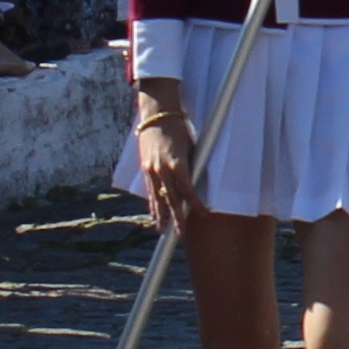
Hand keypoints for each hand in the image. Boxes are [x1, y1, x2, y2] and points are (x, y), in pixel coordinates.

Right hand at [135, 103, 199, 234]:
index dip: (195, 204)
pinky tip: (154, 213)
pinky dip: (152, 202)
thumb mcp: (190, 147)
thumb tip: (196, 184)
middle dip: (176, 218)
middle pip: (170, 199)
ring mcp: (151, 168)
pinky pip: (149, 189)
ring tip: (161, 230)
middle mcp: (162, 168)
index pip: (187, 190)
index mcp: (177, 163)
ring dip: (160, 215)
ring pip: (156, 197)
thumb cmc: (179, 128)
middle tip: (181, 234)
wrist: (157, 114)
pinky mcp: (145, 167)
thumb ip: (192, 166)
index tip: (203, 214)